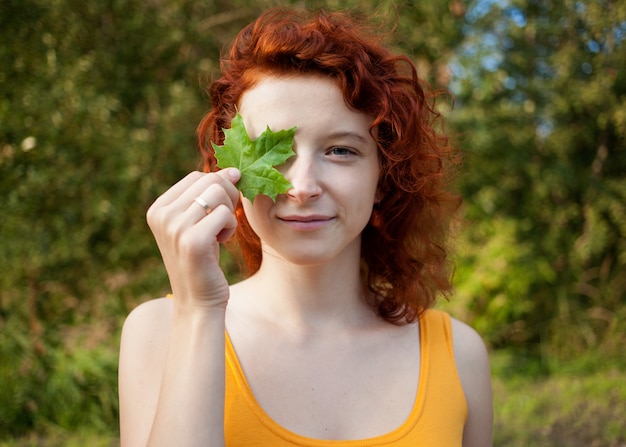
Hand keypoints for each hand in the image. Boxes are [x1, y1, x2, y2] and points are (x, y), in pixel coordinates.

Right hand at [146, 169, 240, 309]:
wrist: (198, 301)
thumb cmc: (202, 260)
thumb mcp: (198, 224)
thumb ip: (207, 196)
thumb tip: (232, 171)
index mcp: (158, 208)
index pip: (197, 176)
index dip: (217, 188)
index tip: (219, 211)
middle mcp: (161, 215)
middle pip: (209, 180)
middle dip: (227, 197)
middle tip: (225, 221)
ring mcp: (174, 228)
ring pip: (218, 194)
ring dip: (229, 212)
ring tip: (221, 233)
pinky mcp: (193, 241)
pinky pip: (225, 214)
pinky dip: (230, 227)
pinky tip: (222, 242)